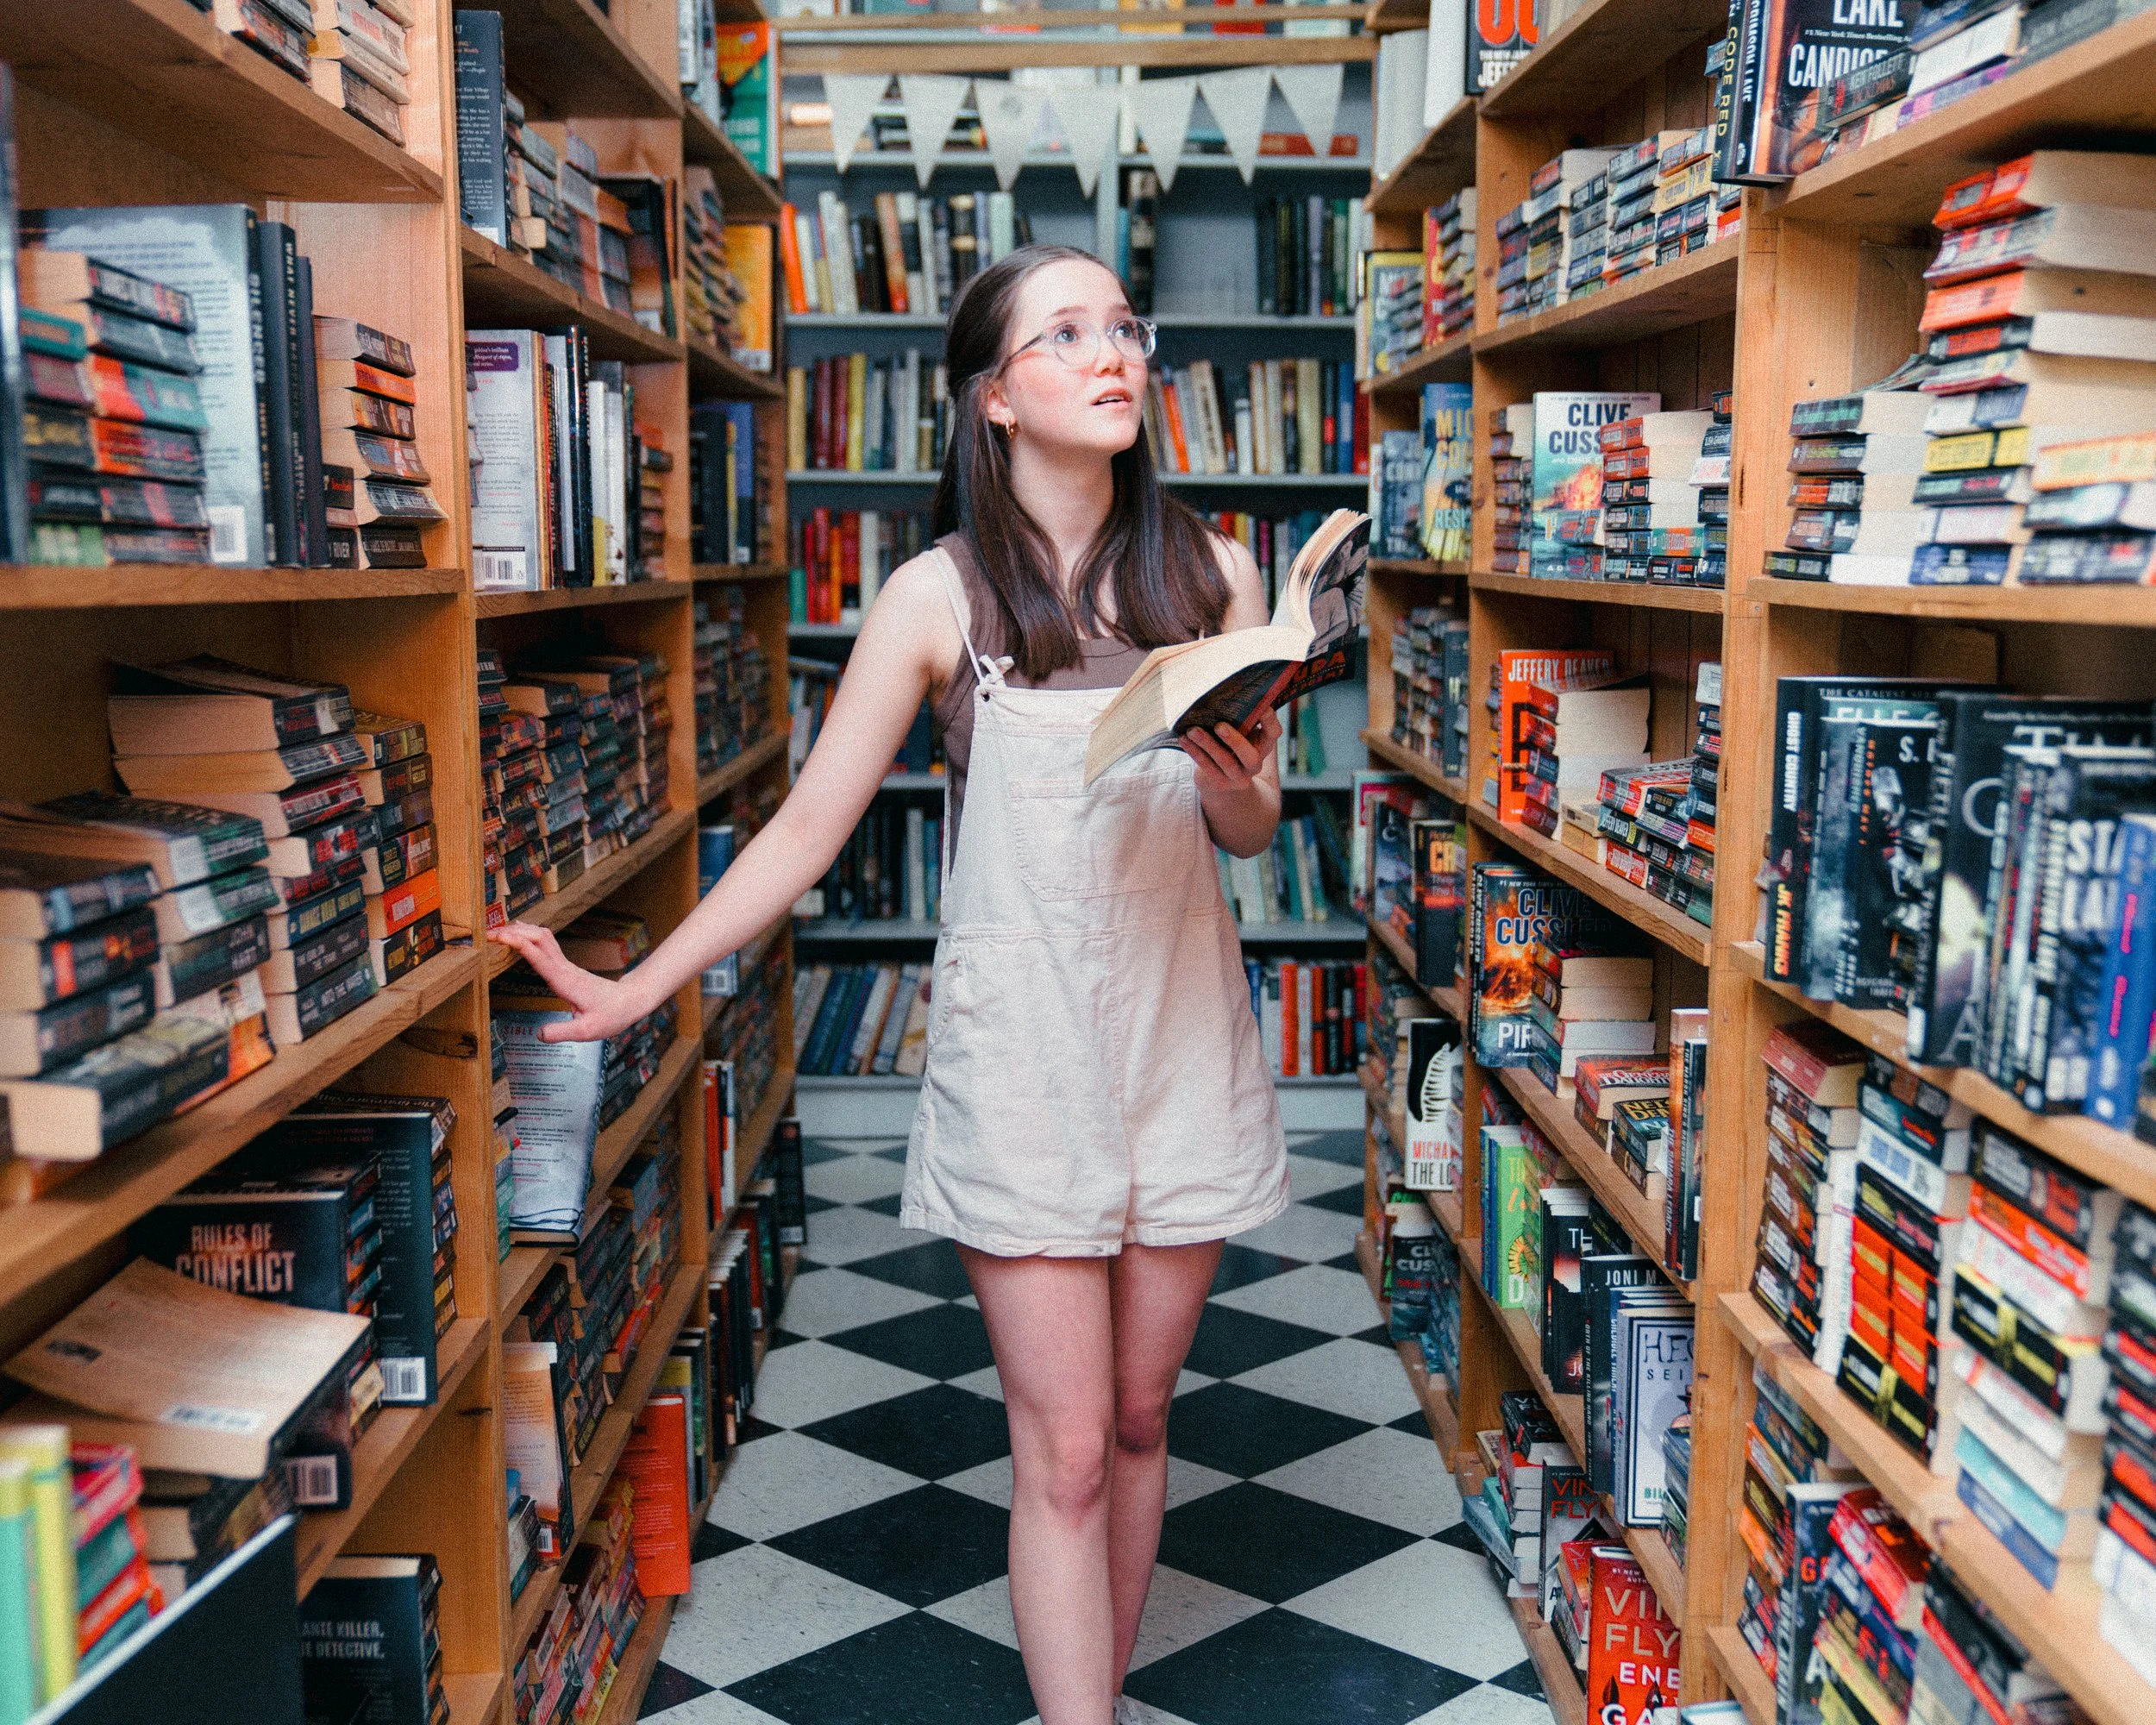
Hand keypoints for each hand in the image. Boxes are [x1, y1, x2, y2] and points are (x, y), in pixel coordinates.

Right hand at [488, 922, 646, 1042]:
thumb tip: (538, 1034)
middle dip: (513, 932)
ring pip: (543, 938)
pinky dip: (530, 937)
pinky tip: (520, 937)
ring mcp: (566, 966)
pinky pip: (546, 945)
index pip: (538, 955)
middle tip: (488, 932)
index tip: (497, 937)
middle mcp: (564, 968)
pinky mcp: (567, 967)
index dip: (517, 943)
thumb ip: (562, 1031)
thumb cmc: (611, 1015)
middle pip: (538, 938)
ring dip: (521, 931)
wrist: (630, 1001)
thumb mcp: (587, 1031)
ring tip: (498, 930)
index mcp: (565, 981)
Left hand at [1181, 707, 1279, 796]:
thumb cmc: (1230, 744)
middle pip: (1250, 755)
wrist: (1222, 776)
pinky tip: (1184, 740)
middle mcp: (1255, 764)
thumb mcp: (1241, 731)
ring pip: (1225, 762)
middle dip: (1235, 740)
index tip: (1262, 707)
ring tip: (1193, 731)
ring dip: (1207, 745)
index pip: (1274, 733)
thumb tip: (1228, 690)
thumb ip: (1241, 717)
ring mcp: (1238, 777)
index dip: (1270, 721)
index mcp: (1263, 745)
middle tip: (1219, 725)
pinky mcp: (1220, 783)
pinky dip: (1195, 752)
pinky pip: (1207, 767)